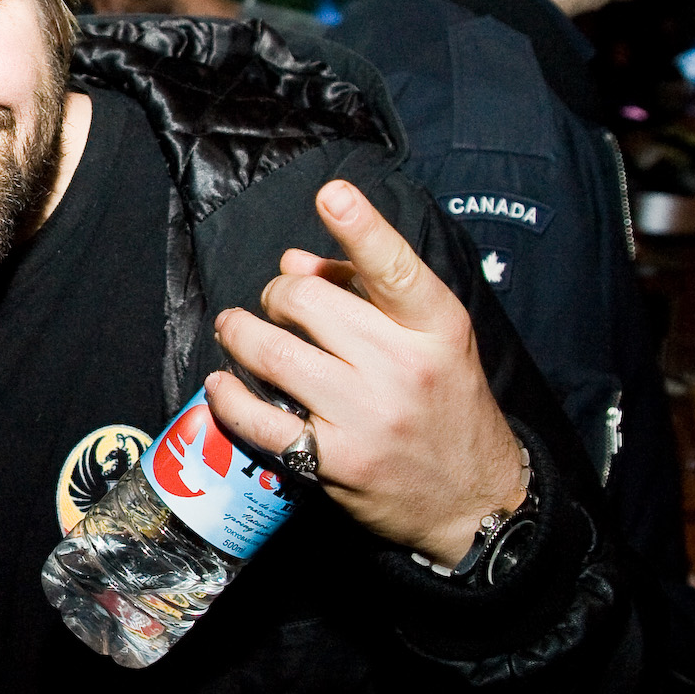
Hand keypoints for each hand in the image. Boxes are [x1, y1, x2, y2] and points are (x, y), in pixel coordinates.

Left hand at [206, 180, 523, 565]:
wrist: (473, 499)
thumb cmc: (444, 404)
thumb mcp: (428, 339)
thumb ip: (365, 291)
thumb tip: (294, 262)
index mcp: (436, 327)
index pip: (394, 268)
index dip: (361, 228)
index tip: (333, 195)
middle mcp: (404, 367)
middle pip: (308, 303)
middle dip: (275, 295)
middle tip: (272, 305)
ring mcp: (367, 415)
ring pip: (273, 355)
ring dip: (239, 334)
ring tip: (234, 331)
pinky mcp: (335, 461)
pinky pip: (259, 418)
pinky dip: (227, 396)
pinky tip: (221, 383)